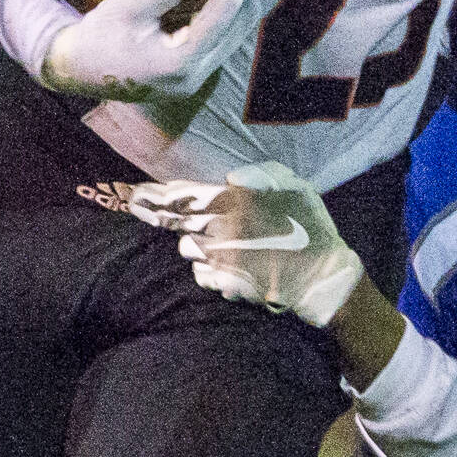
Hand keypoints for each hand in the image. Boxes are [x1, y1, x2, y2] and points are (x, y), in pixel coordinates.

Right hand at [40, 0, 249, 100]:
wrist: (78, 69)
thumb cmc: (99, 36)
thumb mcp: (128, 5)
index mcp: (178, 63)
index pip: (218, 21)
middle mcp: (192, 79)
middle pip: (233, 35)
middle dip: (239, 2)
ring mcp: (192, 83)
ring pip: (227, 44)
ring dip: (231, 15)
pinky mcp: (188, 80)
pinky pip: (215, 50)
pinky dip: (219, 26)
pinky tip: (214, 4)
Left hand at [128, 161, 364, 326]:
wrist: (320, 276)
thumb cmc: (310, 225)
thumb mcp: (294, 186)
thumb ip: (260, 174)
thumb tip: (230, 175)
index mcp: (235, 202)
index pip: (184, 195)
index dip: (157, 193)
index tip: (136, 191)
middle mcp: (221, 230)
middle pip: (176, 221)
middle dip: (155, 213)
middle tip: (137, 205)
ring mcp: (221, 259)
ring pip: (186, 248)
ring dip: (191, 242)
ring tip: (208, 239)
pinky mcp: (225, 283)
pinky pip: (199, 274)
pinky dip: (204, 267)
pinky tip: (220, 263)